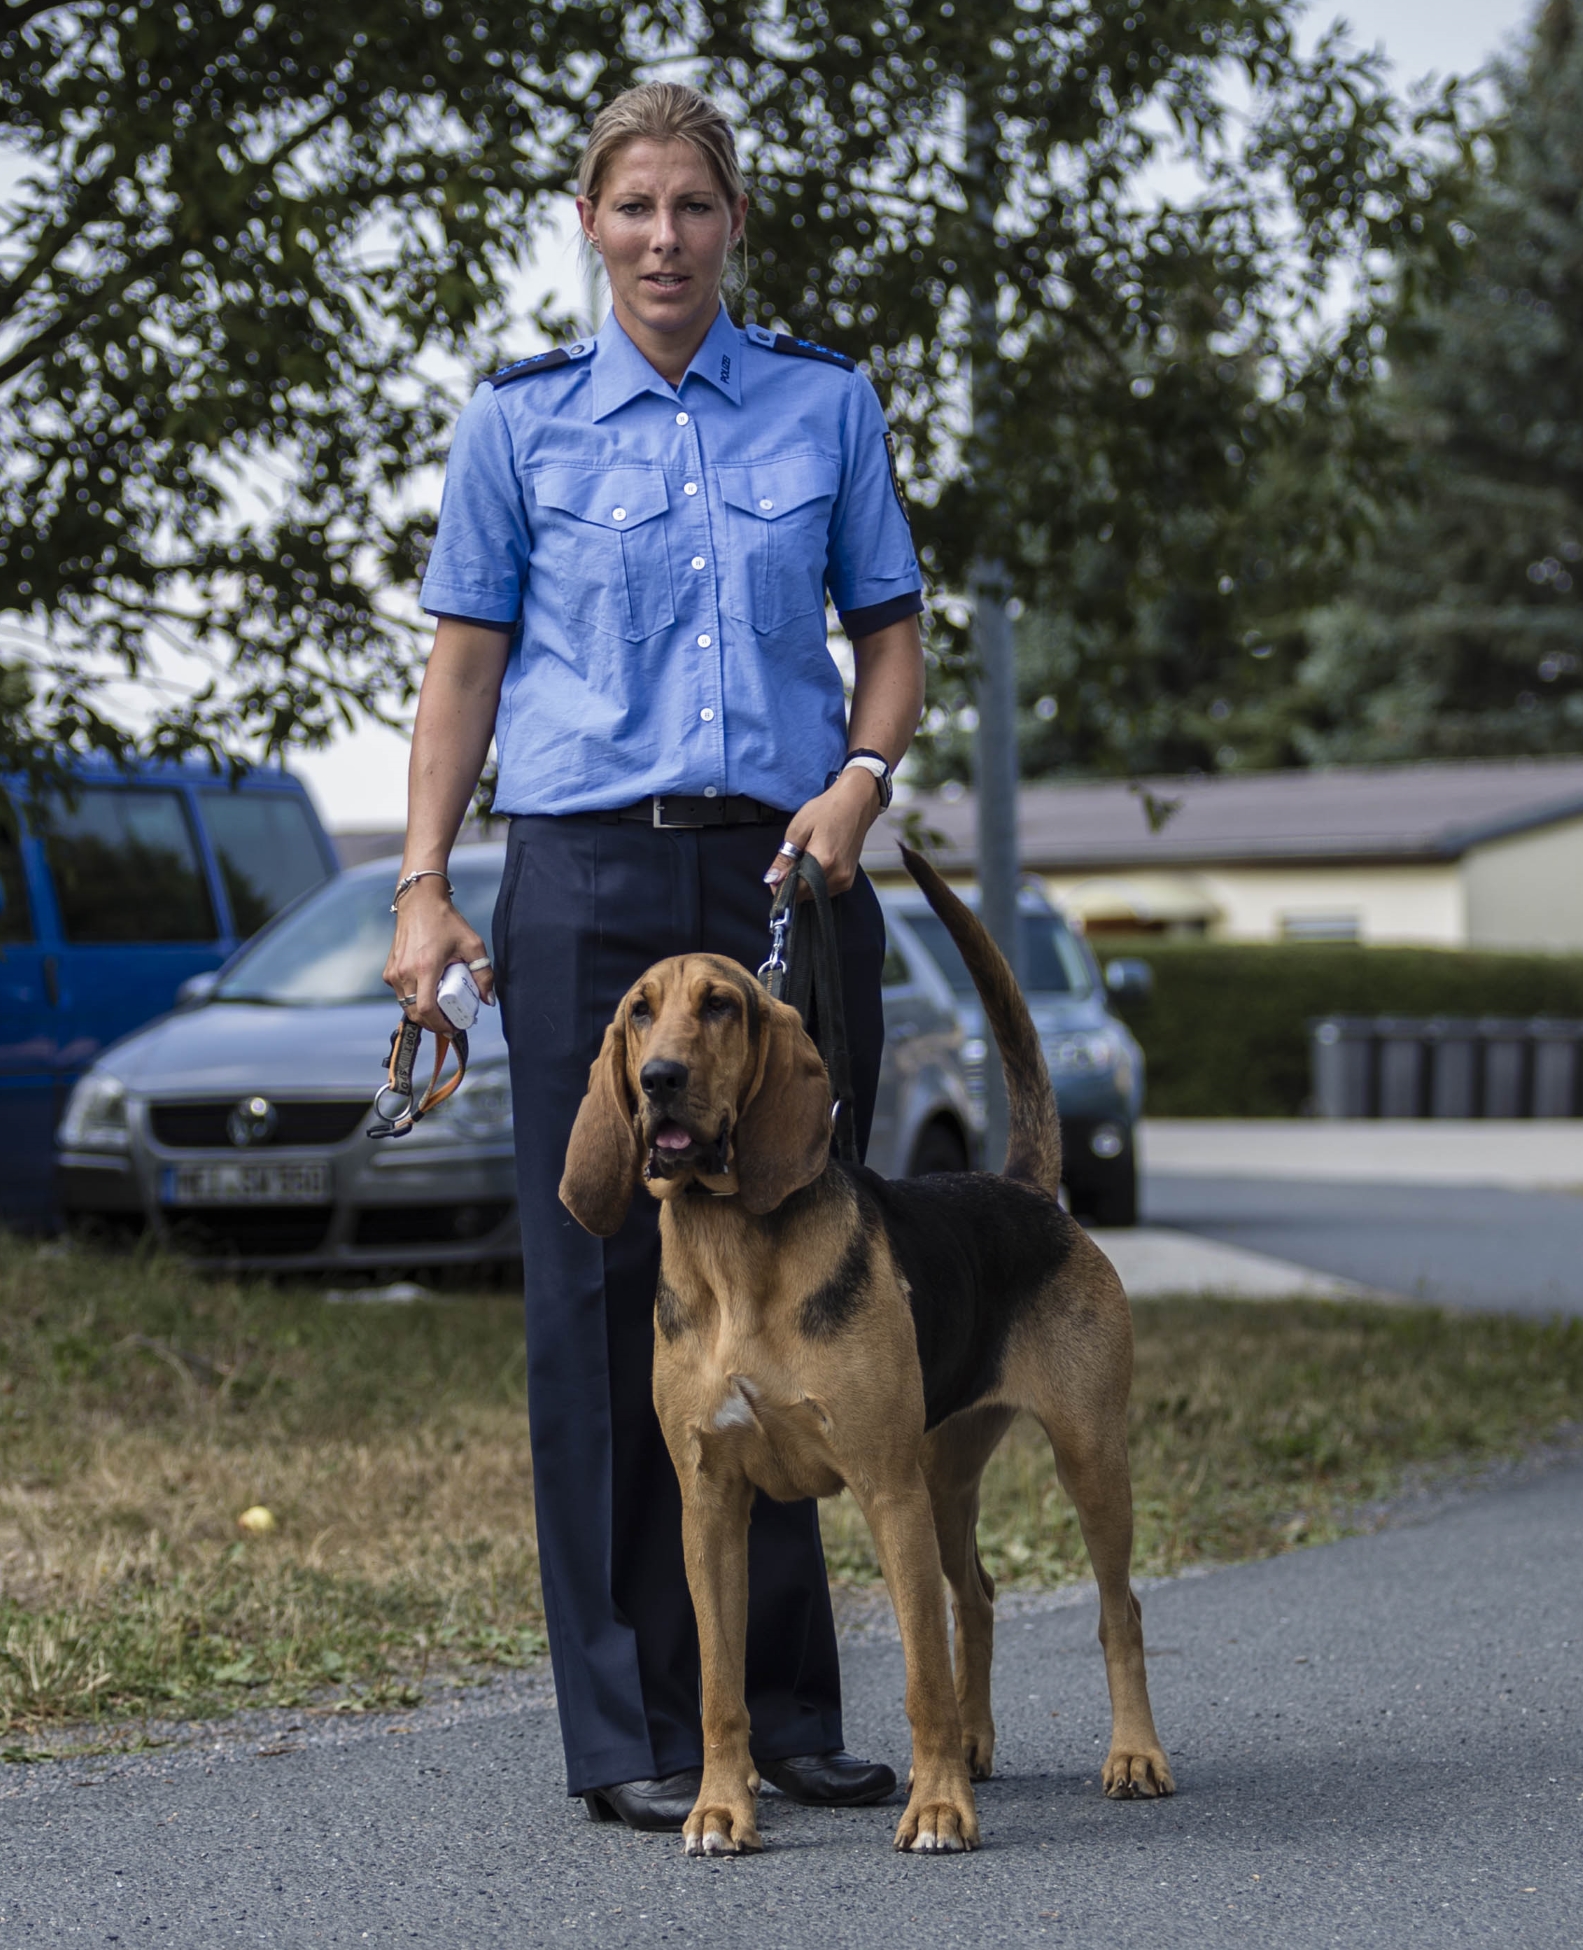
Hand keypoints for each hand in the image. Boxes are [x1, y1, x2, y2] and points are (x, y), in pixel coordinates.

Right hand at [383, 877, 496, 1033]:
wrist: (419, 902)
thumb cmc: (446, 921)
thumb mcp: (472, 944)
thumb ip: (483, 973)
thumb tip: (488, 1000)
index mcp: (425, 967)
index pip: (426, 1009)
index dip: (439, 1024)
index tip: (453, 1028)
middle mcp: (405, 972)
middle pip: (415, 1013)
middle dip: (433, 1024)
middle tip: (450, 1024)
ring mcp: (394, 972)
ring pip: (406, 1006)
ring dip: (423, 1014)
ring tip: (442, 1011)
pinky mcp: (389, 971)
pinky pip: (402, 995)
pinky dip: (414, 1001)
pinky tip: (429, 995)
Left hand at [763, 767, 881, 896]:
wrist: (857, 803)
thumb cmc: (827, 810)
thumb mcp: (799, 828)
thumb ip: (784, 858)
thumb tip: (772, 879)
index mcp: (824, 863)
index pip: (795, 891)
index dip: (781, 887)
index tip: (775, 875)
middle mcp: (837, 877)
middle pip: (805, 895)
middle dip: (792, 884)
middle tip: (790, 861)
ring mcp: (845, 880)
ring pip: (814, 894)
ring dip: (804, 883)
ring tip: (805, 859)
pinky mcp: (849, 879)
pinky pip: (825, 890)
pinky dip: (815, 882)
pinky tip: (815, 863)